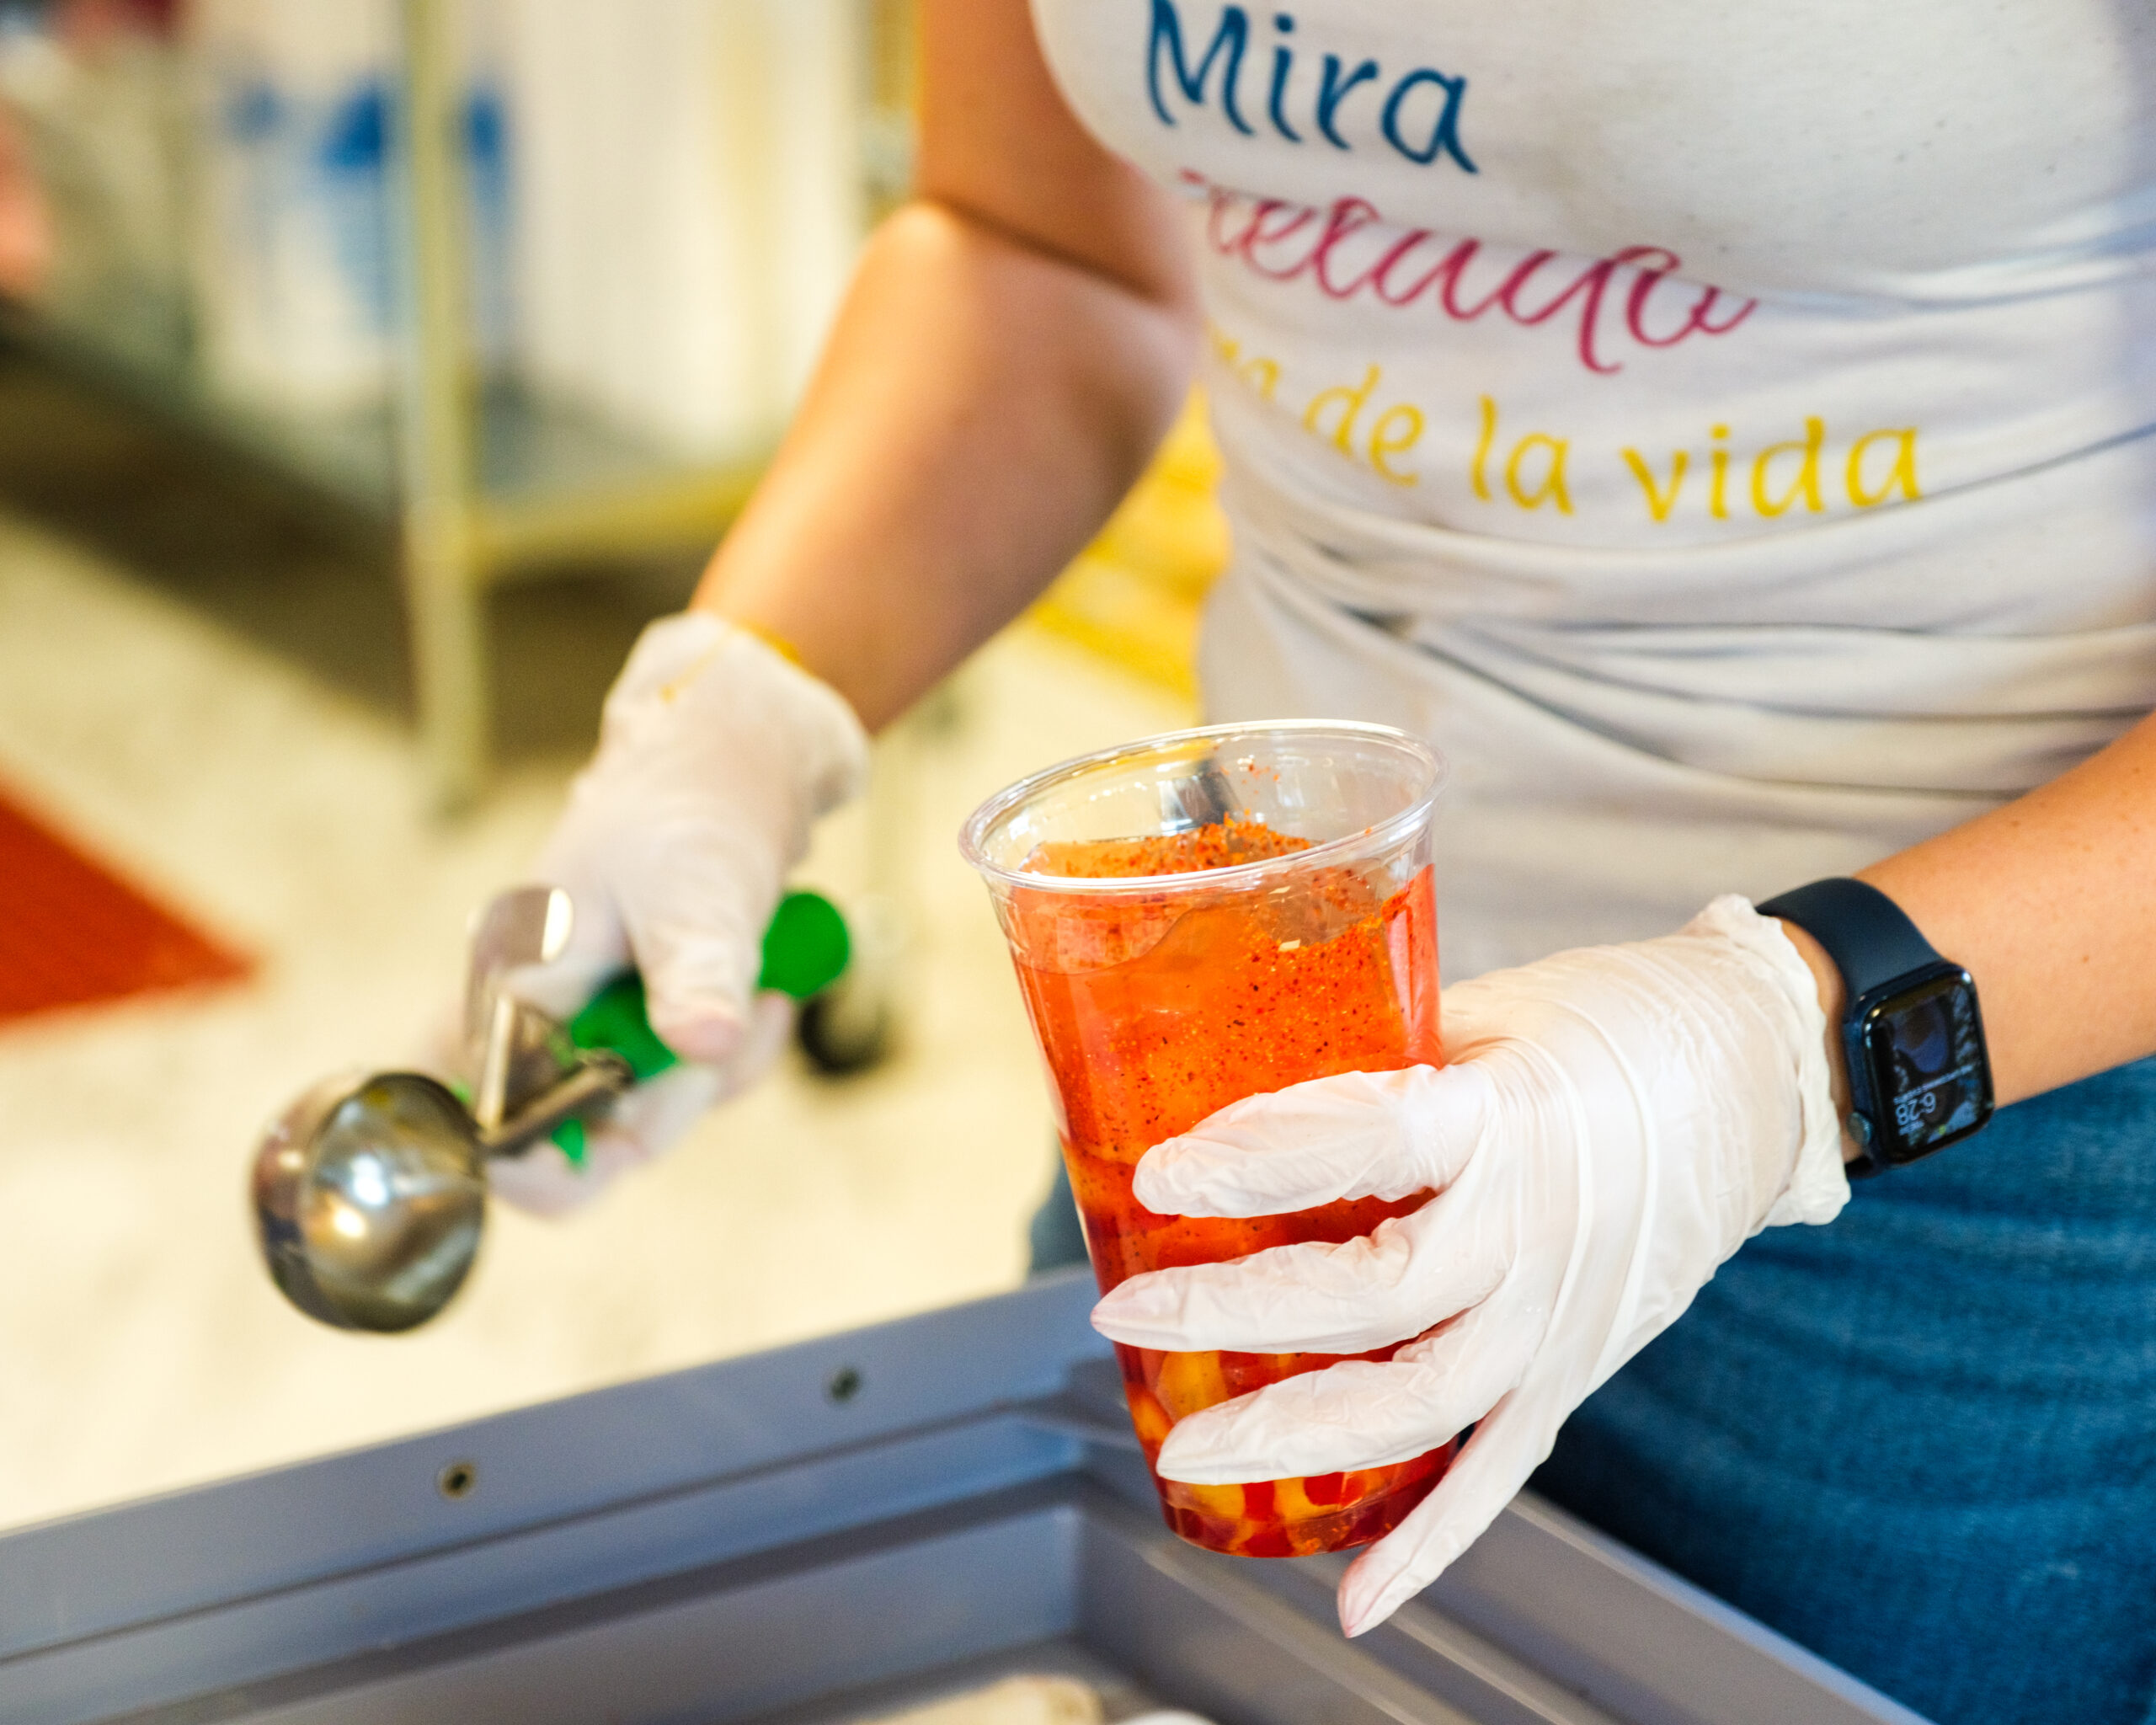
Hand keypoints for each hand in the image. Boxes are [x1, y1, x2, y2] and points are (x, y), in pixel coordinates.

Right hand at [484, 611, 867, 1214]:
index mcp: (513, 982)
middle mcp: (536, 1008)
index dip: (543, 1159)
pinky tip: (765, 993)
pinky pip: (682, 1072)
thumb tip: (701, 1047)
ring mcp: (589, 1012)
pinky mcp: (638, 1009)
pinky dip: (732, 1049)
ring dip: (717, 1070)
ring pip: (645, 1105)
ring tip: (758, 993)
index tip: (626, 1139)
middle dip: (669, 1102)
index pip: (485, 1119)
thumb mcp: (700, 894)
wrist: (734, 753)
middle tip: (723, 1034)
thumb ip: (696, 977)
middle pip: (580, 1131)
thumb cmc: (694, 808)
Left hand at [1089, 897, 1847, 1635]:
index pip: (1369, 1144)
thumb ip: (1378, 1062)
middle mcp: (1536, 1231)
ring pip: (1421, 1404)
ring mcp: (1560, 1318)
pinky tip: (1353, 1602)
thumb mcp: (1489, 1013)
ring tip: (1186, 1446)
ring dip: (1295, 1435)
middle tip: (1125, 1313)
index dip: (1259, 1162)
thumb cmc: (1607, 1025)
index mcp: (1510, 1117)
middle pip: (1375, 1296)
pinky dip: (1429, 1548)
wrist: (1757, 1080)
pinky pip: (1498, 1474)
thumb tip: (1238, 1089)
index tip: (1161, 1174)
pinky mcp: (1576, 1371)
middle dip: (1235, 1312)